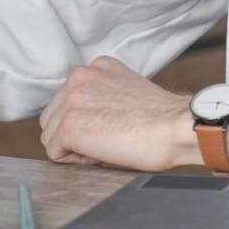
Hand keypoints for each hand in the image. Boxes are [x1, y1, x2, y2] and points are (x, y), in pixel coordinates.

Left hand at [39, 56, 203, 171]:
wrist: (177, 127)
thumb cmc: (162, 120)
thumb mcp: (127, 91)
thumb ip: (102, 96)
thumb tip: (87, 121)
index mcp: (96, 67)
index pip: (69, 101)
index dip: (88, 123)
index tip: (112, 128)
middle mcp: (79, 76)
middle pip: (53, 117)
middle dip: (74, 135)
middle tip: (109, 141)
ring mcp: (72, 100)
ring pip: (50, 135)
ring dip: (74, 148)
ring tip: (107, 146)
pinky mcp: (70, 126)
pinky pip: (55, 153)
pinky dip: (75, 161)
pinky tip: (103, 153)